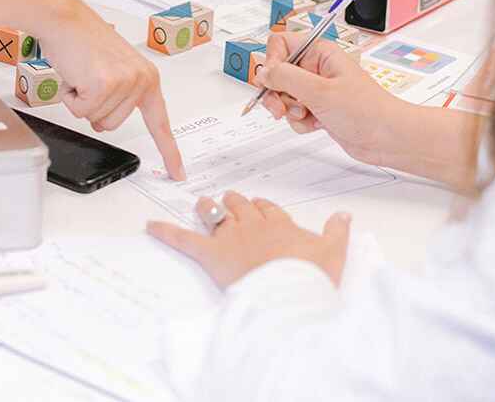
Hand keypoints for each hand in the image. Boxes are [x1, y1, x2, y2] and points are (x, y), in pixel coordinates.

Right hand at [39, 4, 185, 180]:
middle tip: (89, 78)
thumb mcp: (114, 67)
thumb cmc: (83, 40)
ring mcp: (124, 83)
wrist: (64, 19)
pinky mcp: (103, 85)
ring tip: (82, 73)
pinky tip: (74, 74)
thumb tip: (108, 121)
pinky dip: (70, 96)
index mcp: (147, 77)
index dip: (168, 151)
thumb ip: (122, 94)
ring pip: (96, 119)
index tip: (178, 173)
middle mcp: (140, 80)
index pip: (160, 122)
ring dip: (81, 100)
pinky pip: (81, 111)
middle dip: (94, 107)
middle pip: (112, 124)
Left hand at [147, 191, 349, 288]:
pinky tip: (150, 226)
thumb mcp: (334, 254)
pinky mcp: (211, 255)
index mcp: (280, 225)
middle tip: (227, 200)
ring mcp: (231, 238)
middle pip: (240, 207)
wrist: (291, 295)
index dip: (260, 207)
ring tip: (201, 203)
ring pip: (216, 215)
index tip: (257, 205)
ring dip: (207, 209)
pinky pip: (184, 240)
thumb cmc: (311, 277)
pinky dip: (166, 232)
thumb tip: (345, 215)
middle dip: (233, 203)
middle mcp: (253, 226)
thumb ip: (337, 232)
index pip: (267, 209)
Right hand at [255, 31, 405, 167]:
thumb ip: (286, 78)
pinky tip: (315, 124)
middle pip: (279, 72)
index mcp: (320, 52)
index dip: (272, 61)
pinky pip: (295, 112)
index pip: (281, 44)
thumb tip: (263, 71)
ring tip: (305, 115)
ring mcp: (318, 89)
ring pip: (285, 94)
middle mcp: (317, 68)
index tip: (273, 80)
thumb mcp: (320, 91)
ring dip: (289, 109)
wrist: (387, 139)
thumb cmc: (367, 110)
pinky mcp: (320, 108)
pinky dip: (300, 121)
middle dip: (277, 92)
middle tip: (280, 107)